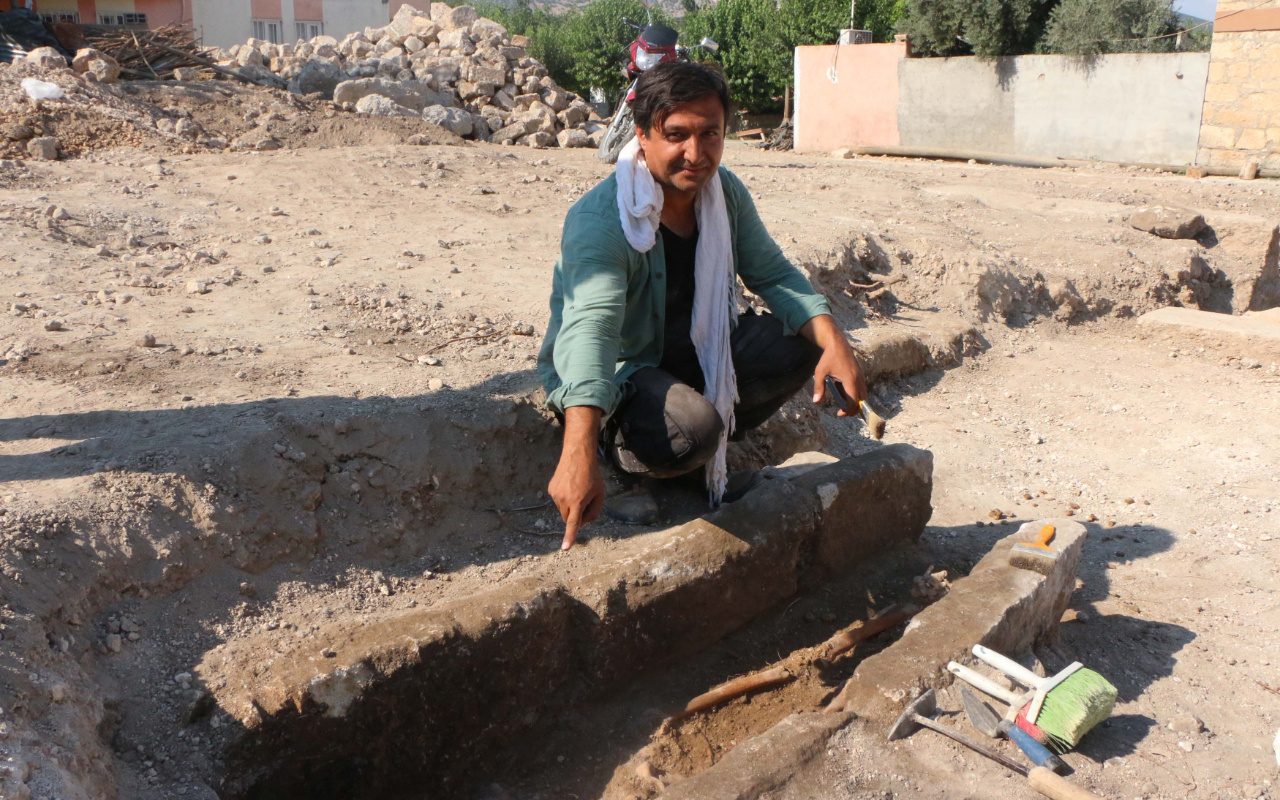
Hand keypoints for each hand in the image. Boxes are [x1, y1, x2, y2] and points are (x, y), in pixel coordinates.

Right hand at [548, 406, 605, 549]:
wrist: (578, 455)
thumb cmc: (592, 476)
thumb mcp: (600, 494)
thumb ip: (594, 512)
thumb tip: (582, 523)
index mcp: (577, 501)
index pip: (573, 524)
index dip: (569, 537)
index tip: (565, 548)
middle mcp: (564, 499)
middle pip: (568, 519)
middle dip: (576, 516)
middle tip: (586, 501)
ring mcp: (555, 494)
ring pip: (563, 511)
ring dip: (570, 507)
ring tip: (578, 490)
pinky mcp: (551, 489)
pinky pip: (558, 501)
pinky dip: (565, 499)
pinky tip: (570, 486)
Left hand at [801, 315, 867, 415]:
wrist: (838, 343)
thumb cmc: (828, 357)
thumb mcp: (820, 372)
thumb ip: (819, 387)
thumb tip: (816, 401)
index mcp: (850, 380)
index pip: (854, 401)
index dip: (847, 410)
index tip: (838, 413)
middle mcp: (858, 379)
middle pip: (862, 401)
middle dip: (854, 409)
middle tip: (842, 411)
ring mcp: (860, 377)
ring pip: (863, 395)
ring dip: (855, 402)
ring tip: (841, 404)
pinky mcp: (859, 375)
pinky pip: (861, 389)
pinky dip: (854, 395)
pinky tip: (842, 393)